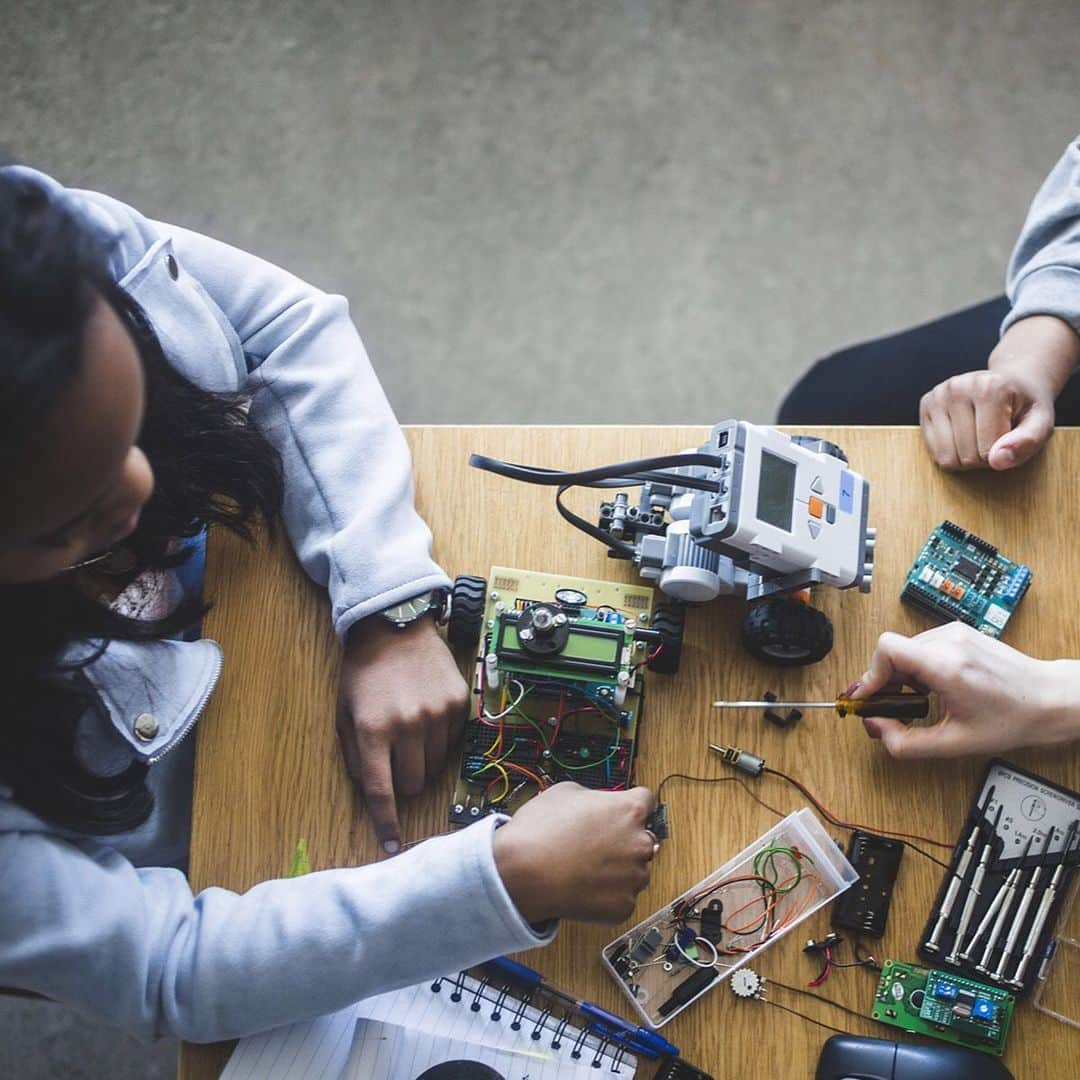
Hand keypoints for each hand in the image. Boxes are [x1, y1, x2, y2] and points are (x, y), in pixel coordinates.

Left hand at [337, 616, 467, 852]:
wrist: (395, 625)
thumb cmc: (363, 673)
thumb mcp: (344, 713)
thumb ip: (356, 757)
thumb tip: (375, 793)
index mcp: (373, 730)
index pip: (382, 791)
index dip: (387, 823)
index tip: (392, 846)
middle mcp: (408, 725)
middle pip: (414, 784)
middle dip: (404, 781)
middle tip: (395, 758)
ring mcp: (438, 714)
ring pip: (435, 766)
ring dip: (422, 759)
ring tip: (410, 730)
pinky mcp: (459, 703)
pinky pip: (453, 742)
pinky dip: (439, 738)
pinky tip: (427, 714)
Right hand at [492, 782, 656, 923]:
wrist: (521, 872)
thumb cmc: (540, 830)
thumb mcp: (566, 791)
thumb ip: (595, 797)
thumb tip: (599, 806)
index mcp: (630, 810)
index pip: (646, 800)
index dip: (628, 805)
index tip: (619, 813)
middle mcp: (640, 843)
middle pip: (643, 838)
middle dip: (625, 840)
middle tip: (596, 844)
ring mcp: (634, 877)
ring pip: (635, 870)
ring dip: (618, 869)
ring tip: (585, 867)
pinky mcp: (624, 906)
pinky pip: (622, 897)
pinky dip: (607, 894)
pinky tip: (583, 885)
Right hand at [851, 623, 1079, 757]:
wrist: (1049, 699)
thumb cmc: (1012, 718)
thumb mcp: (955, 743)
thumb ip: (906, 743)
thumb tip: (878, 728)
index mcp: (947, 665)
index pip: (886, 649)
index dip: (870, 675)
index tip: (869, 698)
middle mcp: (949, 641)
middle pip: (891, 652)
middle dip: (884, 682)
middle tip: (888, 707)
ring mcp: (955, 633)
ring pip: (905, 648)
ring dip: (901, 675)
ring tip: (917, 699)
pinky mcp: (960, 632)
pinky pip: (922, 645)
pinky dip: (917, 667)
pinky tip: (932, 687)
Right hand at [919, 315, 1078, 470]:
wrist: (1011, 382)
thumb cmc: (1024, 407)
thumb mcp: (1041, 424)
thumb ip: (1027, 443)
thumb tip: (997, 461)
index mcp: (990, 387)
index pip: (988, 450)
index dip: (1002, 455)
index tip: (1010, 438)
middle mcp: (958, 386)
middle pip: (966, 455)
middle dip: (983, 458)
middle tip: (995, 439)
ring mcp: (938, 394)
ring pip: (947, 457)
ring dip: (965, 458)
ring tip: (978, 438)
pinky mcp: (926, 403)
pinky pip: (933, 451)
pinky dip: (949, 452)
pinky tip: (962, 436)